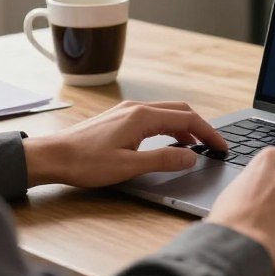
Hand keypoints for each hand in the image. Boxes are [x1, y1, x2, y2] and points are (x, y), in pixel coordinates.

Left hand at [23, 101, 226, 187]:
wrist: (53, 157)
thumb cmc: (86, 163)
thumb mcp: (129, 166)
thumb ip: (163, 160)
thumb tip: (191, 157)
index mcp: (142, 117)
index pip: (187, 119)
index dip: (209, 133)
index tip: (221, 147)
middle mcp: (136, 108)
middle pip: (180, 110)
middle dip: (201, 126)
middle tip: (213, 146)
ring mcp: (127, 111)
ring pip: (166, 113)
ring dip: (185, 127)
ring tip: (196, 146)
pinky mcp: (119, 118)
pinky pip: (153, 117)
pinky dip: (169, 127)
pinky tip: (168, 143)